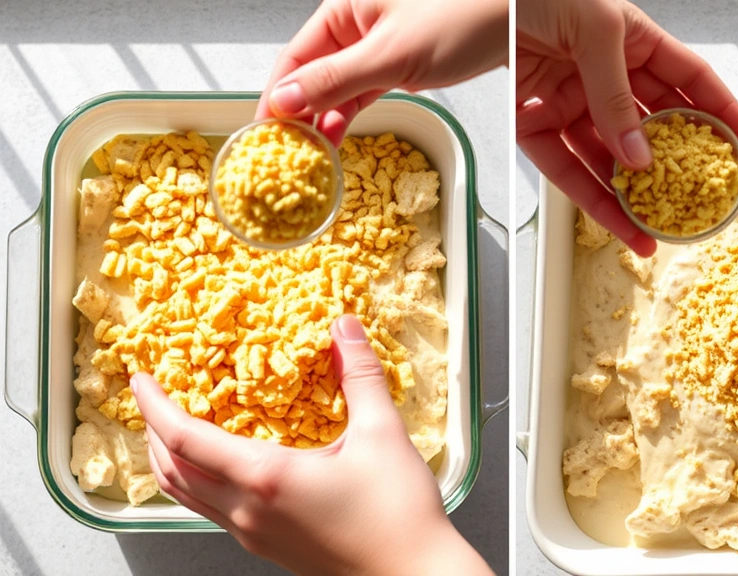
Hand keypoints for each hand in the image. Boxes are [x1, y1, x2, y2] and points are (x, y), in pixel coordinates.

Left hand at [132, 315, 491, 575]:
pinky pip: (211, 511)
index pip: (185, 440)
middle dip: (153, 432)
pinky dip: (197, 482)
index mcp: (266, 478)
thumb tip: (344, 328)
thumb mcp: (381, 433)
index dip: (155, 406)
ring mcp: (254, 534)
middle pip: (172, 472)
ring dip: (171, 461)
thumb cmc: (397, 513)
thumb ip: (359, 374)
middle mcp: (248, 511)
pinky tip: (222, 465)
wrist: (414, 575)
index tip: (141, 379)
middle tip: (154, 398)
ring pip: (187, 497)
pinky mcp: (267, 546)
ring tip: (175, 429)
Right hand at [256, 0, 508, 144]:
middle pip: (313, 74)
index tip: (264, 133)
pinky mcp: (404, 65)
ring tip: (312, 152)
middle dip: (298, 113)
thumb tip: (286, 98)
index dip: (276, 96)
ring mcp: (381, 46)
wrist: (521, 16)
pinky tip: (337, 134)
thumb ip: (337, 79)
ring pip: (339, 87)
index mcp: (345, 9)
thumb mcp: (393, 53)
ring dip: (324, 119)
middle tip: (286, 152)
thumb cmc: (466, 13)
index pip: (295, 57)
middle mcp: (358, 25)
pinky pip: (366, 92)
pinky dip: (350, 114)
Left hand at [516, 0, 737, 255]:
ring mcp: (570, 100)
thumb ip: (617, 93)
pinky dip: (591, 199)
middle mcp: (603, 72)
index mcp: (628, 37)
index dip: (723, 111)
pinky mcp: (533, 125)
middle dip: (678, 167)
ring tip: (657, 233)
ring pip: (611, 159)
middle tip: (702, 203)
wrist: (450, 13)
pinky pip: (568, 169)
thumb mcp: (592, 28)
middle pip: (653, 127)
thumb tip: (639, 156)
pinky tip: (616, 223)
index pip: (689, 78)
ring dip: (633, 198)